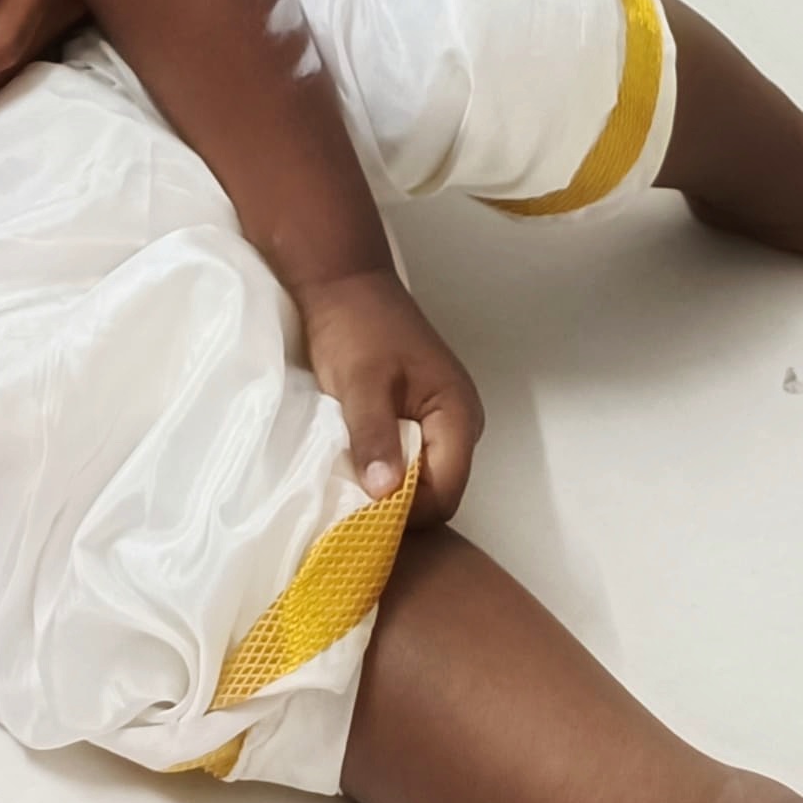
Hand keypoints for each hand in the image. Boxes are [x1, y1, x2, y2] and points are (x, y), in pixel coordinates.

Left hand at [297, 268, 481, 520]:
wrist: (343, 283)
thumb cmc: (354, 328)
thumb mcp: (360, 383)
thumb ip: (375, 436)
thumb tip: (386, 494)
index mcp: (456, 412)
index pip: (446, 492)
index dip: (408, 512)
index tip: (364, 519)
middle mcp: (460, 422)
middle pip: (440, 490)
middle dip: (400, 505)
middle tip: (354, 509)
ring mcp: (443, 418)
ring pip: (426, 477)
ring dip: (392, 488)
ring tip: (353, 489)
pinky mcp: (422, 415)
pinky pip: (413, 459)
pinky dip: (389, 469)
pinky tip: (359, 467)